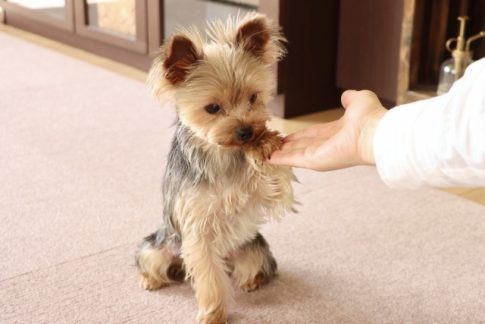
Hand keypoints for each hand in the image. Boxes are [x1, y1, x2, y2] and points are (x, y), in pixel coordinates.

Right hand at [267, 90, 387, 170]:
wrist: (375, 132)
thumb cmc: (370, 117)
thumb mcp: (358, 100)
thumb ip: (350, 98)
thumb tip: (346, 95)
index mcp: (335, 133)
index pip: (312, 135)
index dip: (298, 136)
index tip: (285, 136)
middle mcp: (326, 146)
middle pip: (300, 146)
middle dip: (286, 146)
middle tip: (270, 145)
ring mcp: (319, 155)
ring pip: (293, 154)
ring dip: (278, 153)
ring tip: (263, 152)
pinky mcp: (314, 161)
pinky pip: (292, 160)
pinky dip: (279, 160)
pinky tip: (267, 159)